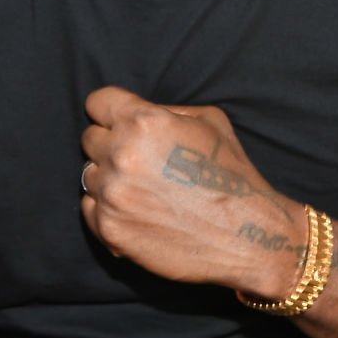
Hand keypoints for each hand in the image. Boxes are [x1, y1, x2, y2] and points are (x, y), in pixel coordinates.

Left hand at [80, 87, 306, 296]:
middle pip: (90, 138)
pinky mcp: (110, 229)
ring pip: (89, 174)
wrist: (248, 235)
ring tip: (142, 189)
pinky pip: (89, 208)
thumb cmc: (231, 174)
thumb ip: (166, 111)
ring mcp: (113, 194)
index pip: (97, 102)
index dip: (111, 110)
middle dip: (111, 144)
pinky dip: (108, 209)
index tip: (119, 122)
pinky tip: (137, 210)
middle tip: (140, 160)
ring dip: (109, 178)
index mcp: (144, 121)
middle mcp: (122, 155)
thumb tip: (138, 112)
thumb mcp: (209, 120)